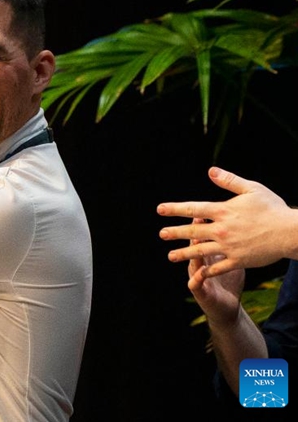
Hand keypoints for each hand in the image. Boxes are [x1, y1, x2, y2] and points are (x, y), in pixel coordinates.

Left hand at [158, 166, 297, 275]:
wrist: (291, 232)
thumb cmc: (273, 208)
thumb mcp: (252, 189)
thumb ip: (230, 181)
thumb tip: (211, 171)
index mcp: (224, 211)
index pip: (193, 209)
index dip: (175, 209)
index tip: (160, 210)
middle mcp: (222, 229)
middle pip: (192, 231)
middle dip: (175, 232)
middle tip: (161, 234)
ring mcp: (229, 246)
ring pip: (200, 251)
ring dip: (183, 253)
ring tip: (170, 256)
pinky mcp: (238, 260)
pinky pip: (218, 267)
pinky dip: (206, 270)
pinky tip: (196, 273)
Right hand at [185, 218, 244, 326]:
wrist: (226, 307)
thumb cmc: (229, 281)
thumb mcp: (229, 259)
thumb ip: (229, 243)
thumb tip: (237, 223)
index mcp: (206, 254)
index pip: (202, 235)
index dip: (202, 224)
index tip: (203, 211)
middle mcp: (198, 263)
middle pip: (194, 245)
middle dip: (191, 233)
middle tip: (194, 221)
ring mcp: (197, 276)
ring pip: (193, 263)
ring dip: (190, 254)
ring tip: (193, 244)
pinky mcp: (201, 291)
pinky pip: (197, 285)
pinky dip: (196, 281)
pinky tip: (195, 278)